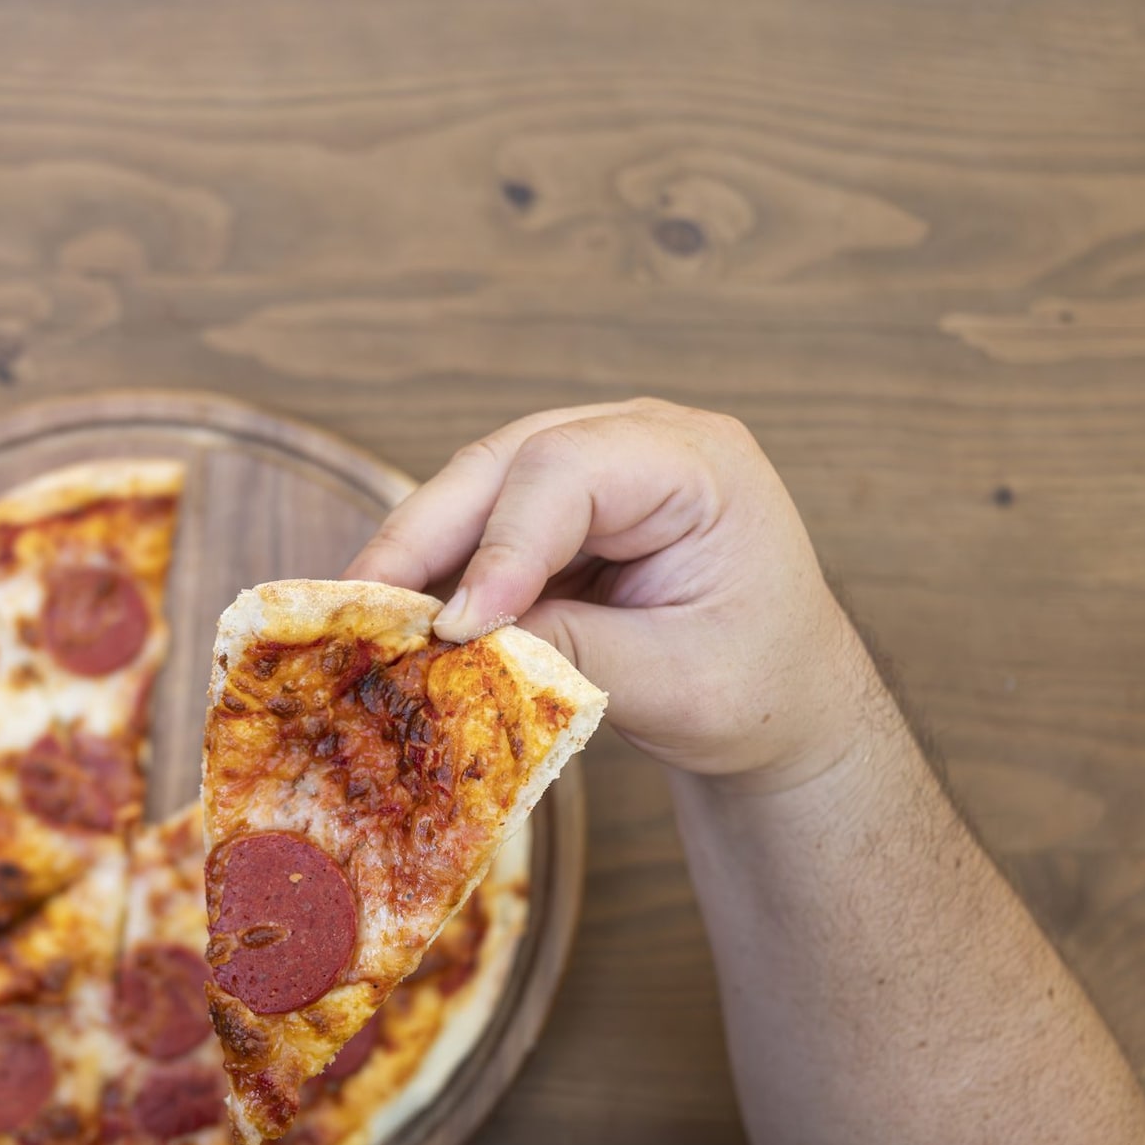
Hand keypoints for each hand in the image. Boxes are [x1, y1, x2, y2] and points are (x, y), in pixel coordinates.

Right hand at [345, 398, 867, 787]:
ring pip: (475, 488)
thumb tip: (464, 640)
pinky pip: (477, 524)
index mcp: (700, 464)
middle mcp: (640, 441)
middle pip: (504, 463)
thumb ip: (576, 652)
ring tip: (362, 617)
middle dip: (424, 534)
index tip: (456, 627)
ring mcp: (594, 467)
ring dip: (417, 551)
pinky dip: (434, 570)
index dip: (501, 543)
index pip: (570, 470)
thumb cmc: (758, 690)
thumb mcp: (678, 686)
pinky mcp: (557, 510)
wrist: (787, 703)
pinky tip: (396, 617)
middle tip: (358, 605)